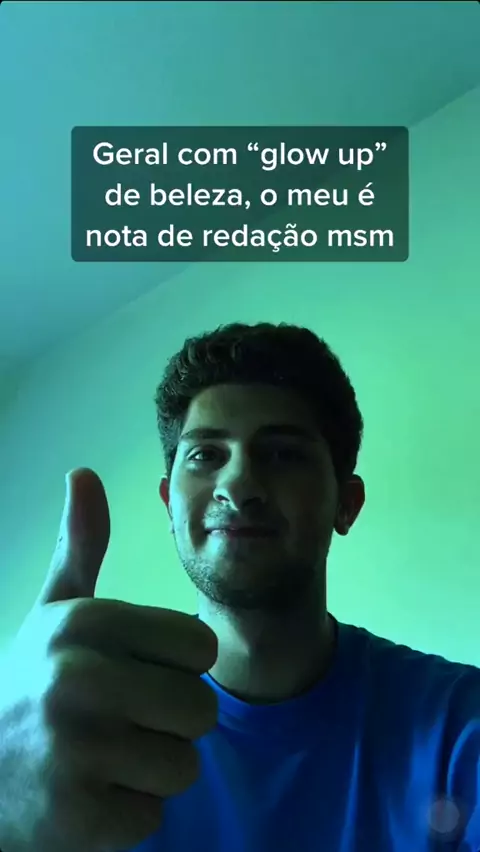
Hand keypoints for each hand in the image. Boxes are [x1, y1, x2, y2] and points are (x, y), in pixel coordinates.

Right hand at [0, 469, 217, 851]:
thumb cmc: (31, 685)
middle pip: (200, 708)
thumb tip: (85, 473)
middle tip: (119, 723)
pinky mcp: (76, 817)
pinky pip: (153, 816)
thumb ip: (80, 547)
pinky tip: (88, 797)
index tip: (133, 673)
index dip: (175, 667)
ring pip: (184, 765)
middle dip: (168, 722)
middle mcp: (78, 678)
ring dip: (151, 771)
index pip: (201, 647)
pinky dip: (127, 815)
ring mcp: (75, 750)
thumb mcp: (54, 612)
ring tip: (105, 759)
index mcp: (84, 622)